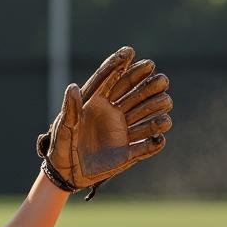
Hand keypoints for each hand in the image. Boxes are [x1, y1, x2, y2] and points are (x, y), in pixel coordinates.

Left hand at [37, 46, 171, 195]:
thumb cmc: (61, 147)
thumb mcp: (62, 129)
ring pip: (146, 116)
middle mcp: (113, 114)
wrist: (64, 174)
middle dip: (149, 86)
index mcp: (96, 104)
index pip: (111, 80)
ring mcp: (122, 132)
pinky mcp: (127, 153)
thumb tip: (72, 87)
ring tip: (166, 103)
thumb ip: (70, 110)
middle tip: (161, 80)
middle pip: (136, 94)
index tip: (129, 51)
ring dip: (157, 109)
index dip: (120, 65)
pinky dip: (154, 142)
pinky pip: (145, 147)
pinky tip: (159, 138)